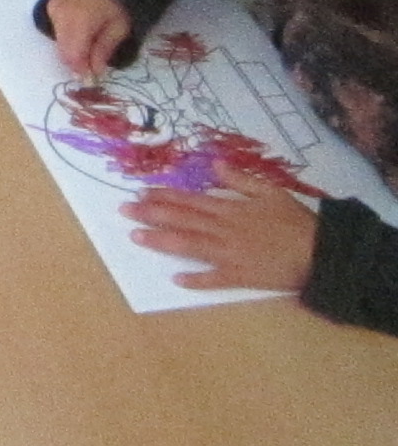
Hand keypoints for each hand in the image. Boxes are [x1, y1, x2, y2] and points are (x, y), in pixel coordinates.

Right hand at [44, 0, 131, 80]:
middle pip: (64, 51)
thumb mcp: (119, 29)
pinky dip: (67, 43)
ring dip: (72, 55)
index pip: (74, 53)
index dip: (81, 69)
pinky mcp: (50, 9)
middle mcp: (62, 14)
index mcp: (81, 18)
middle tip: (89, 73)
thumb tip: (95, 72)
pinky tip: (79, 41)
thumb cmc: (116, 6)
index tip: (90, 80)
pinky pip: (56, 34)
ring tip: (87, 56)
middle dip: (76, 65)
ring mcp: (54, 10)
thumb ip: (104, 50)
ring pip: (59, 45)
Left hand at [123, 163, 317, 292]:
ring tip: (136, 237)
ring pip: (189, 246)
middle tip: (124, 210)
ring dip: (161, 241)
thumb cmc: (296, 222)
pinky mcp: (241, 277)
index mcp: (230, 209)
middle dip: (151, 214)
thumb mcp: (271, 192)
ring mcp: (230, 255)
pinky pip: (215, 279)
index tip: (140, 192)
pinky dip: (196, 280)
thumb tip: (214, 165)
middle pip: (182, 221)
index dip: (163, 196)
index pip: (189, 201)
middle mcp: (224, 230)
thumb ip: (241, 179)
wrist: (321, 253)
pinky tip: (176, 280)